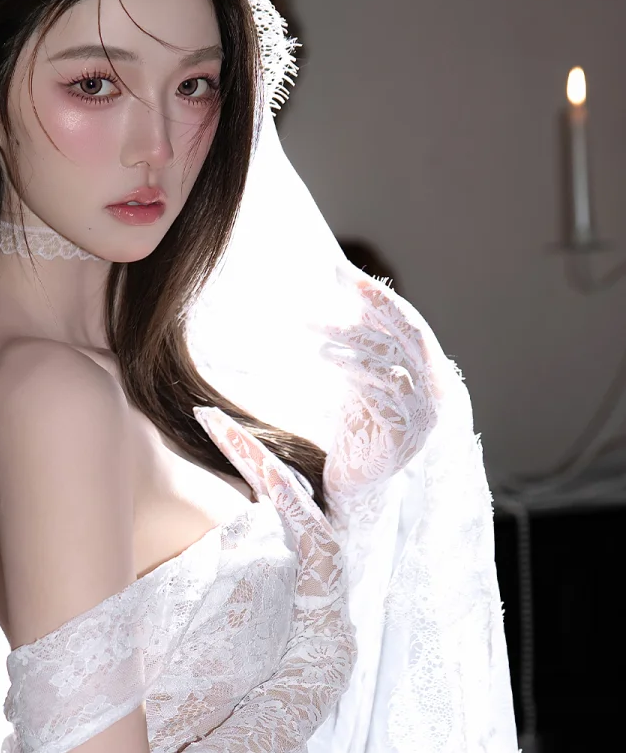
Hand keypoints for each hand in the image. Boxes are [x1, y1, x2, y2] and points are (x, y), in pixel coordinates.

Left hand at [321, 276, 439, 500]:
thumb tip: (353, 288)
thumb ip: (367, 340)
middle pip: (409, 336)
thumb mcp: (363, 375)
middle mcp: (435, 391)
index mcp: (429, 372)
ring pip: (393, 363)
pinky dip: (356, 371)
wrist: (357, 481)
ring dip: (354, 339)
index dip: (378, 296)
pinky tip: (329, 357)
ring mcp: (424, 416)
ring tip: (316, 330)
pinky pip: (382, 395)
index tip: (343, 271)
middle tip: (337, 283)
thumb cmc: (359, 424)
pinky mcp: (403, 438)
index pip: (409, 323)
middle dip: (372, 306)